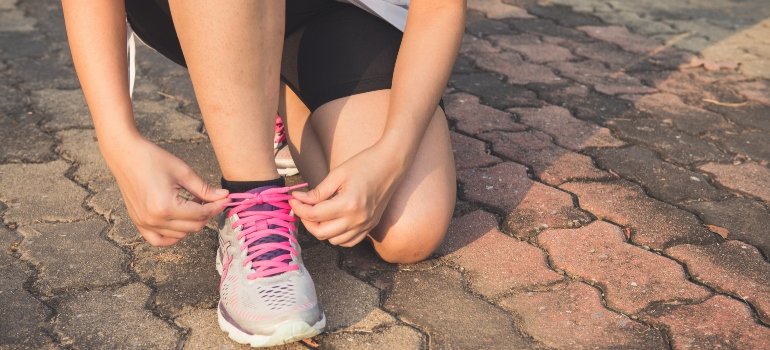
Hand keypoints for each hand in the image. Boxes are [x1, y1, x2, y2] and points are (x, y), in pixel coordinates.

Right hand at [102, 135, 229, 245]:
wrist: (125, 154)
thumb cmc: (152, 159)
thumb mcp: (183, 172)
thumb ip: (204, 189)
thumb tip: (224, 197)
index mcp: (166, 207)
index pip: (200, 214)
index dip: (216, 207)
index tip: (225, 199)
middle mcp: (154, 220)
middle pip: (193, 227)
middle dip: (207, 215)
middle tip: (212, 200)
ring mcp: (144, 224)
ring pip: (180, 235)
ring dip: (192, 223)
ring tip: (193, 205)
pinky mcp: (138, 223)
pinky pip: (159, 240)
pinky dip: (172, 236)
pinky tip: (180, 223)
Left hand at [290, 144, 405, 246]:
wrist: (391, 164)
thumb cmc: (364, 164)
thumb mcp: (337, 174)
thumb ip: (318, 192)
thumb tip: (298, 199)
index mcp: (348, 204)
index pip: (314, 215)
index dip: (299, 208)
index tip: (293, 199)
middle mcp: (358, 219)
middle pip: (321, 233)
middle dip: (306, 221)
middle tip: (302, 207)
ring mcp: (365, 225)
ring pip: (334, 241)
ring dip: (321, 230)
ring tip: (317, 214)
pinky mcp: (370, 227)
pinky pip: (348, 242)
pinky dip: (337, 236)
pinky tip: (332, 222)